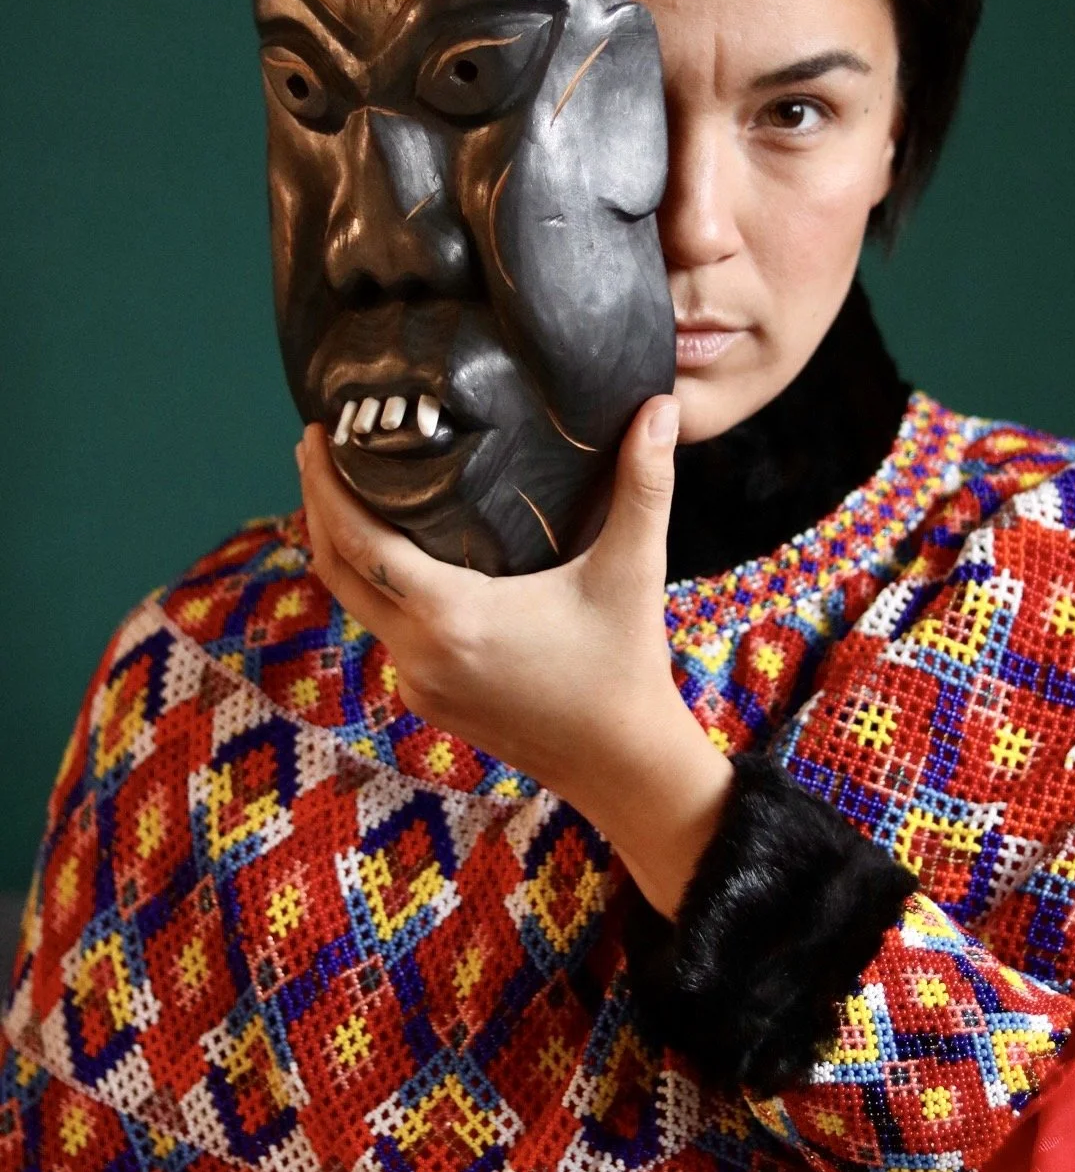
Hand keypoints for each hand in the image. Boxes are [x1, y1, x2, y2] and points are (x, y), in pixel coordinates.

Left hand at [296, 396, 733, 916]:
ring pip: (356, 604)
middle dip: (318, 506)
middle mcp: (419, 653)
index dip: (327, 486)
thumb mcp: (633, 570)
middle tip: (316, 447)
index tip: (315, 435)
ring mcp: (416, 683)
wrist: (621, 765)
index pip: (360, 542)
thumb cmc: (625, 665)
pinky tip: (391, 556)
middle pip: (337, 570)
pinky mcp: (426, 699)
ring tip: (346, 490)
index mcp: (453, 617)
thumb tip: (662, 406)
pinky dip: (374, 587)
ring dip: (343, 549)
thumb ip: (645, 485)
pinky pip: (383, 632)